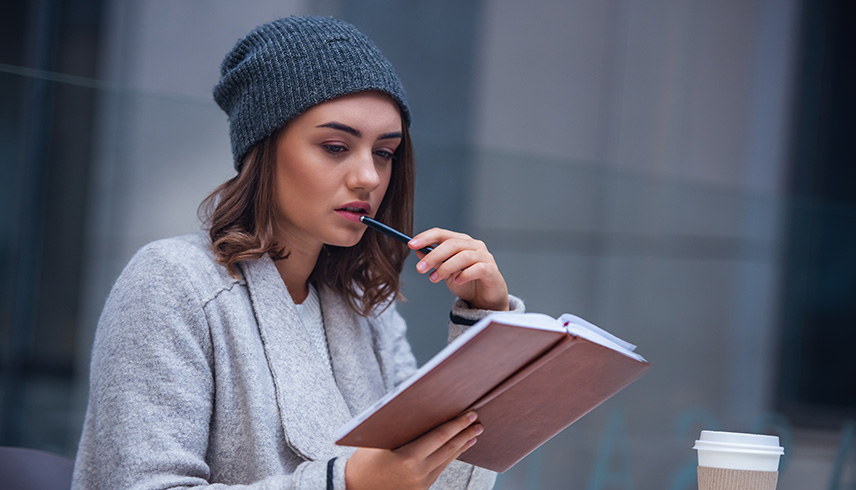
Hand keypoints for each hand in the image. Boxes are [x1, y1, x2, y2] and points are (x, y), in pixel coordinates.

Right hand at [345, 411, 482, 489]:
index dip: (457, 424)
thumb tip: (422, 408)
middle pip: (449, 449)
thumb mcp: (377, 440)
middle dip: (465, 433)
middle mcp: (418, 473)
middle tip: (477, 421)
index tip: (470, 414)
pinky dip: (450, 457)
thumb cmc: (362, 461)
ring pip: (447, 460)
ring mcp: (421, 483)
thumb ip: (400, 427)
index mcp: (408, 458)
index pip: (440, 437)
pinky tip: (457, 449)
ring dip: (461, 446)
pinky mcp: (420, 489)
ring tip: (473, 434)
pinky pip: (439, 469)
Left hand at [408, 228, 508, 310]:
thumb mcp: (445, 272)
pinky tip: (457, 281)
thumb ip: (435, 261)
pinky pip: (477, 268)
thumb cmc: (466, 283)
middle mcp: (474, 245)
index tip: (411, 244)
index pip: (442, 234)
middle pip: (451, 244)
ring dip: (445, 268)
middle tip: (420, 268)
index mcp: (461, 241)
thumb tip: (418, 251)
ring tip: (434, 279)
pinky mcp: (491, 270)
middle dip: (433, 255)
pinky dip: (465, 274)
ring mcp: (484, 256)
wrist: (485, 299)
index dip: (426, 237)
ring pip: (463, 256)